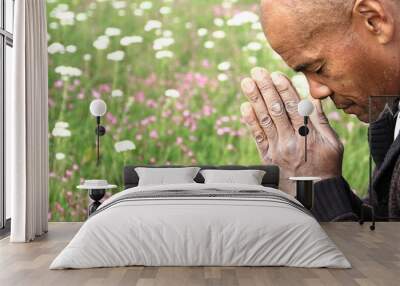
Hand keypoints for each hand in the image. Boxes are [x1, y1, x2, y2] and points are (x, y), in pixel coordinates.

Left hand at [240, 67, 342, 194]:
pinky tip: (245, 107)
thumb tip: (312, 97)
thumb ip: (320, 120)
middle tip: (256, 72)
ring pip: (265, 119)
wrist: (314, 194)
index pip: (294, 107)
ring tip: (247, 83)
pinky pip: (257, 136)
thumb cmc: (326, 166)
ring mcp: (277, 148)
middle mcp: (290, 140)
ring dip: (255, 99)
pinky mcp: (267, 157)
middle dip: (266, 89)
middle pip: (276, 109)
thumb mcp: (332, 142)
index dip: (284, 89)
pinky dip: (251, 121)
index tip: (276, 75)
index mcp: (308, 135)